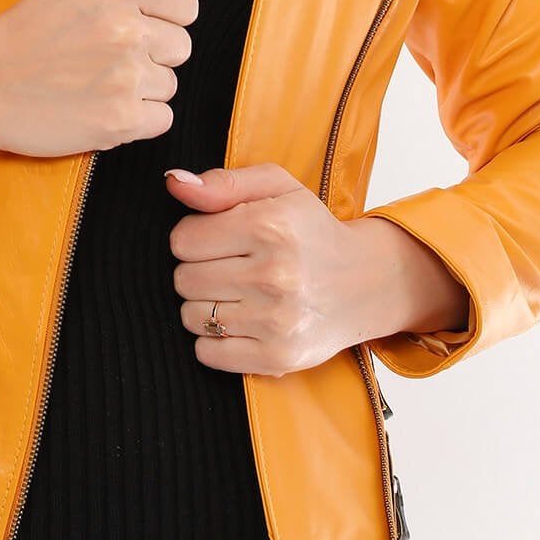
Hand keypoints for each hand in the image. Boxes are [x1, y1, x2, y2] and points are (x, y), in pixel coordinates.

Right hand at [0, 0, 214, 156]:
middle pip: (181, 47)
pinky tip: (99, 106)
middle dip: (149, 53)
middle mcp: (126, 26)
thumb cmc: (33, 26)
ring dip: (140, 88)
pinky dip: (134, 119)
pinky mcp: (119, 120)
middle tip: (102, 54)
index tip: (122, 24)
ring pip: (170, 84)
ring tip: (95, 81)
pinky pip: (161, 119)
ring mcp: (124, 75)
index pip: (186, 6)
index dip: (157, 18)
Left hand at [165, 161, 397, 376]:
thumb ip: (221, 182)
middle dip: (199, 270)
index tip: (221, 239)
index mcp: (269, 226)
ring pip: (191, 317)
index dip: (195, 237)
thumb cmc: (310, 230)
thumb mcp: (276, 187)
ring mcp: (276, 321)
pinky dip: (215, 340)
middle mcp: (274, 275)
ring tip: (239, 293)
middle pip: (183, 279)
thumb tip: (174, 182)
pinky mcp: (278, 357)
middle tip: (232, 267)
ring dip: (205, 305)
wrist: (366, 282)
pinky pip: (207, 353)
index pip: (182, 240)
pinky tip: (242, 321)